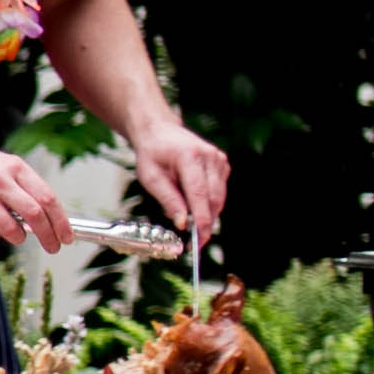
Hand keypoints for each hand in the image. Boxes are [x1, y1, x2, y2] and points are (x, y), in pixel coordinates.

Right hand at [0, 141, 70, 251]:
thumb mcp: (8, 167)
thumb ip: (29, 189)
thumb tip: (51, 219)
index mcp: (15, 168)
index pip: (47, 198)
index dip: (61, 221)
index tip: (66, 236)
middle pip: (34, 215)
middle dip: (48, 235)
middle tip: (53, 247)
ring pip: (10, 229)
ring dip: (18, 237)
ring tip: (17, 234)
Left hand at [130, 123, 231, 245]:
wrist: (159, 132)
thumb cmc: (152, 154)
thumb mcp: (150, 178)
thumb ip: (168, 200)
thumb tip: (182, 223)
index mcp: (190, 157)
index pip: (200, 194)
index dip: (201, 219)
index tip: (199, 239)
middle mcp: (210, 157)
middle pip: (214, 198)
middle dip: (206, 222)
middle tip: (195, 241)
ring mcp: (219, 160)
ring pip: (219, 198)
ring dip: (207, 213)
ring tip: (190, 219)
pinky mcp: (223, 165)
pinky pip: (219, 191)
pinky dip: (208, 202)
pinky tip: (193, 200)